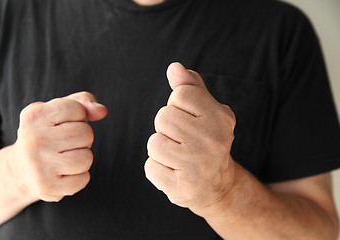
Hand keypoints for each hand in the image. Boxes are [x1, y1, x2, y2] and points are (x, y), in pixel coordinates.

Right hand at [9, 92, 107, 201]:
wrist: (21, 169)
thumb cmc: (49, 134)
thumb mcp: (60, 111)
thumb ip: (84, 102)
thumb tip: (102, 110)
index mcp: (34, 115)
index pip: (77, 109)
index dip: (80, 116)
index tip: (65, 123)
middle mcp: (33, 139)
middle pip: (85, 134)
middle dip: (84, 138)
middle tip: (67, 144)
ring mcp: (38, 165)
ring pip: (86, 158)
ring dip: (83, 158)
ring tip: (66, 158)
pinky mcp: (46, 187)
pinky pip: (84, 179)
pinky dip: (80, 177)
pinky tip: (64, 173)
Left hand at [145, 63, 235, 214]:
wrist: (217, 185)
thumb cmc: (207, 141)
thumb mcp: (206, 111)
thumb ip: (191, 87)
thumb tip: (174, 67)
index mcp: (221, 118)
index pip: (180, 94)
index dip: (177, 106)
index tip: (189, 120)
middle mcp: (213, 141)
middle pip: (163, 118)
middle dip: (166, 128)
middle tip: (183, 141)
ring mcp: (198, 166)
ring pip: (154, 143)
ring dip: (160, 150)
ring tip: (178, 156)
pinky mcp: (182, 188)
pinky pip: (150, 167)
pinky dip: (157, 169)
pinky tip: (174, 172)